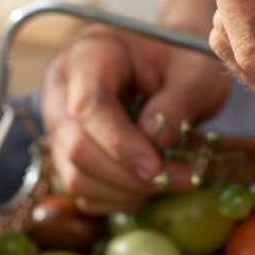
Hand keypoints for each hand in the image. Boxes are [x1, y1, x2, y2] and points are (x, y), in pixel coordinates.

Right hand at [42, 25, 230, 213]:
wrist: (169, 67)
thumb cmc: (180, 61)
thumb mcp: (195, 70)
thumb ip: (180, 99)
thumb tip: (158, 139)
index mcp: (89, 55)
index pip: (87, 105)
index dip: (118, 142)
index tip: (156, 167)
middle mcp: (62, 90)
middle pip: (76, 146)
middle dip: (127, 175)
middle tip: (180, 180)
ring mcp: (60, 125)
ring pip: (76, 176)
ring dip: (127, 191)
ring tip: (171, 179)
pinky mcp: (67, 155)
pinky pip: (84, 192)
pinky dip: (120, 199)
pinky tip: (150, 183)